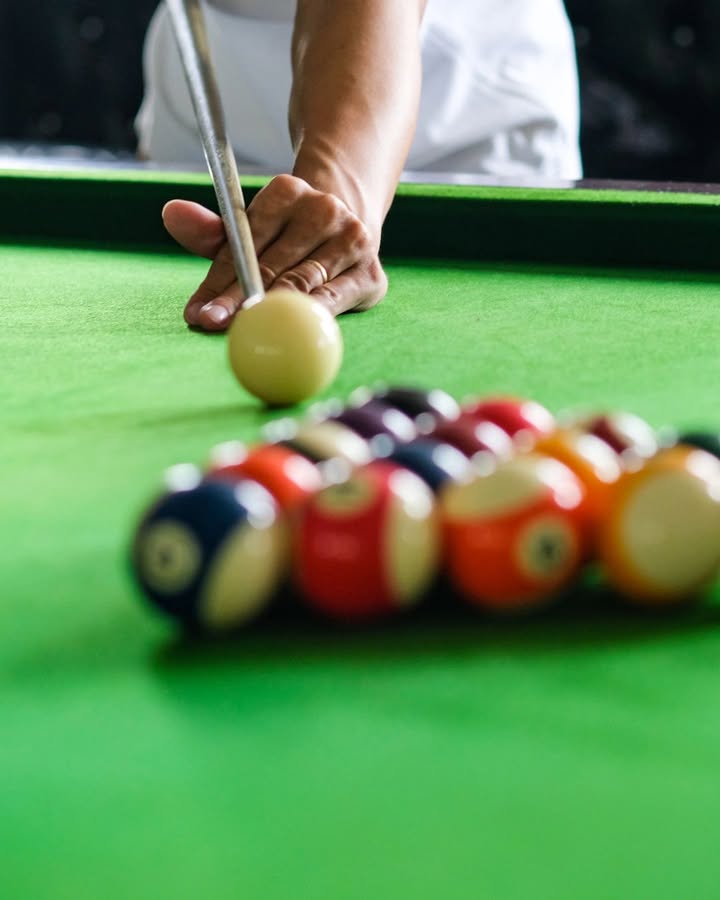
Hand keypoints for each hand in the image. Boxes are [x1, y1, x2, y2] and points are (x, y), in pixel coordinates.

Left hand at [162, 174, 387, 331]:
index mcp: (288, 191)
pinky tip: (288, 334)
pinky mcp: (371, 275)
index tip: (197, 310)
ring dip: (270, 313)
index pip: (245, 240)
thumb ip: (210, 229)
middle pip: (271, 264)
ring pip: (301, 284)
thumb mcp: (249, 229)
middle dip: (237, 300)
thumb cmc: (288, 237)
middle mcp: (325, 209)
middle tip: (212, 325)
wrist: (350, 228)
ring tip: (245, 333)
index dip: (218, 278)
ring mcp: (353, 240)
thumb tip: (170, 213)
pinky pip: (332, 303)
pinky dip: (308, 320)